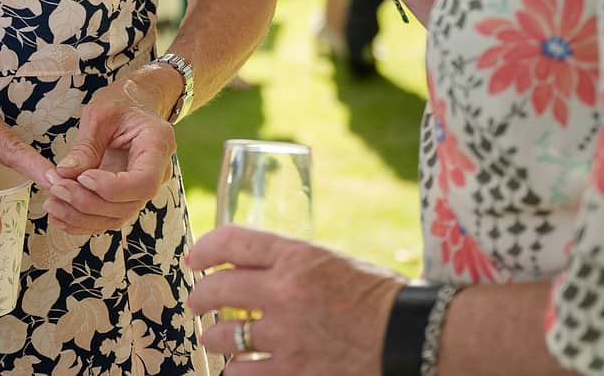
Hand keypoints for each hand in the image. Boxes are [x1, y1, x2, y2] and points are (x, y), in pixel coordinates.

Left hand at [44, 81, 175, 235]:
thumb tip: (64, 174)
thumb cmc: (120, 102)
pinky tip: (58, 216)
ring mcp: (142, 188)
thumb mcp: (100, 114)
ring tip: (51, 204)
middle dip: (88, 203)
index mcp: (157, 145)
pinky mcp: (126, 196)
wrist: (135, 103)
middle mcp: (157, 172)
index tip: (83, 177)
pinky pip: (108, 217)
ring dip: (81, 217)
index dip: (112, 188)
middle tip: (57, 189)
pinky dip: (82, 221)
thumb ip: (86, 146)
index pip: (144, 182)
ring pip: (117, 217)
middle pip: (128, 204)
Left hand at [186, 225, 402, 375]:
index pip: (232, 241)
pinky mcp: (292, 373)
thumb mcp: (330, 262)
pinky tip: (240, 367)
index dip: (205, 249)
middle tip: (198, 302)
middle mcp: (284, 292)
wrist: (407, 337)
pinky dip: (237, 370)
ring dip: (215, 338)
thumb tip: (250, 269)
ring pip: (222, 336)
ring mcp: (286, 336)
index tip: (196, 259)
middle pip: (216, 289)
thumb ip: (290, 264)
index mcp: (297, 256)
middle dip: (200, 297)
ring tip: (217, 339)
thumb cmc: (375, 297)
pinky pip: (241, 373)